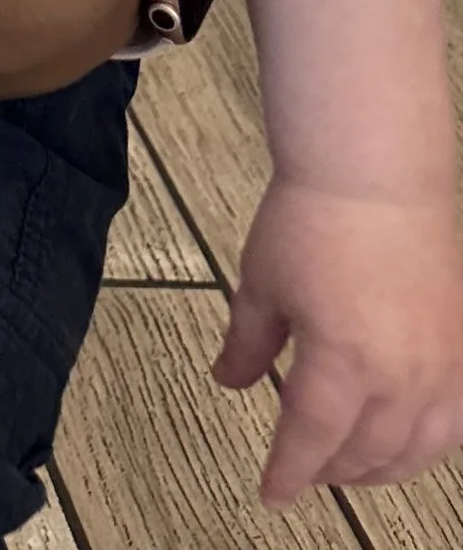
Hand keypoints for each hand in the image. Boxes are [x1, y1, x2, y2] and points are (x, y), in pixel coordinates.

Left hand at [217, 180, 462, 502]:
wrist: (376, 174)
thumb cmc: (312, 219)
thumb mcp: (262, 283)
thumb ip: (247, 342)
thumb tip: (229, 380)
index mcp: (342, 364)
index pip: (312, 442)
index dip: (288, 473)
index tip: (273, 493)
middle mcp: (400, 377)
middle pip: (365, 452)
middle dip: (330, 470)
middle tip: (305, 470)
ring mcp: (441, 368)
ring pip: (417, 449)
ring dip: (381, 468)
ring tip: (349, 466)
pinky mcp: (462, 350)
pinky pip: (453, 422)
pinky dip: (427, 444)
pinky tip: (406, 441)